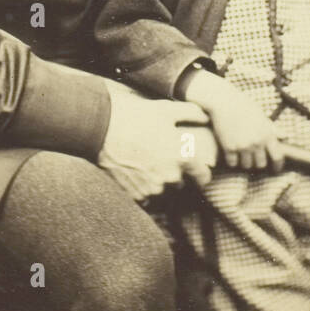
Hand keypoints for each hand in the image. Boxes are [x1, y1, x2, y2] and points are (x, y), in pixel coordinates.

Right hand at [98, 80, 216, 200]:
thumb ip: (191, 113)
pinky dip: (144, 191)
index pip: (204, 177)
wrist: (102, 129)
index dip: (201, 174)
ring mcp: (153, 189)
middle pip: (182, 185)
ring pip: (164, 193)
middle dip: (176, 176)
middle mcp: (171, 177)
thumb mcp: (166, 110)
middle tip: (163, 162)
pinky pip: (147, 200)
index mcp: (183, 157)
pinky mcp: (136, 196)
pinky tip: (137, 176)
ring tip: (148, 168)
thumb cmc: (136, 116)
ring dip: (160, 185)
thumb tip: (207, 117)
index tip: (197, 172)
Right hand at [180, 69, 282, 172]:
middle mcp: (257, 142)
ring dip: (244, 162)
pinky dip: (232, 160)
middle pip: (261, 164)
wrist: (224, 101)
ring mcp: (243, 146)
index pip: (277, 157)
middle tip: (253, 158)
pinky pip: (233, 163)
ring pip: (247, 165)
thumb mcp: (261, 116)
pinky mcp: (229, 148)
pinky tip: (231, 153)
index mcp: (267, 134)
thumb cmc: (244, 106)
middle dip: (257, 162)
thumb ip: (273, 129)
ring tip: (241, 154)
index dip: (277, 166)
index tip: (275, 169)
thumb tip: (286, 136)